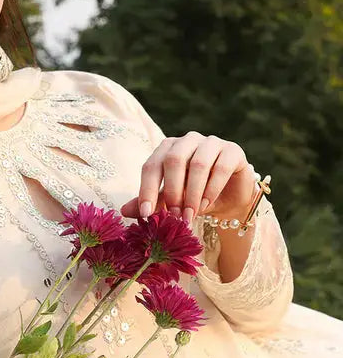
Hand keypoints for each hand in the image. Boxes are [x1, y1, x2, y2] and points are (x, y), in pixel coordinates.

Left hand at [120, 132, 256, 226]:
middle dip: (172, 191)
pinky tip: (206, 205)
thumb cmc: (193, 197)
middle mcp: (187, 140)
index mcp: (167, 149)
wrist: (227, 200)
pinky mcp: (233, 151)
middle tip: (173, 216)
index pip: (151, 165)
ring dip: (192, 193)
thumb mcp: (169, 202)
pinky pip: (221, 167)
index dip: (147, 189)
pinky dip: (212, 188)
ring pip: (198, 163)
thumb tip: (124, 211)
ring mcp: (211, 142)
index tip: (146, 214)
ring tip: (190, 214)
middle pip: (174, 159)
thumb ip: (151, 203)